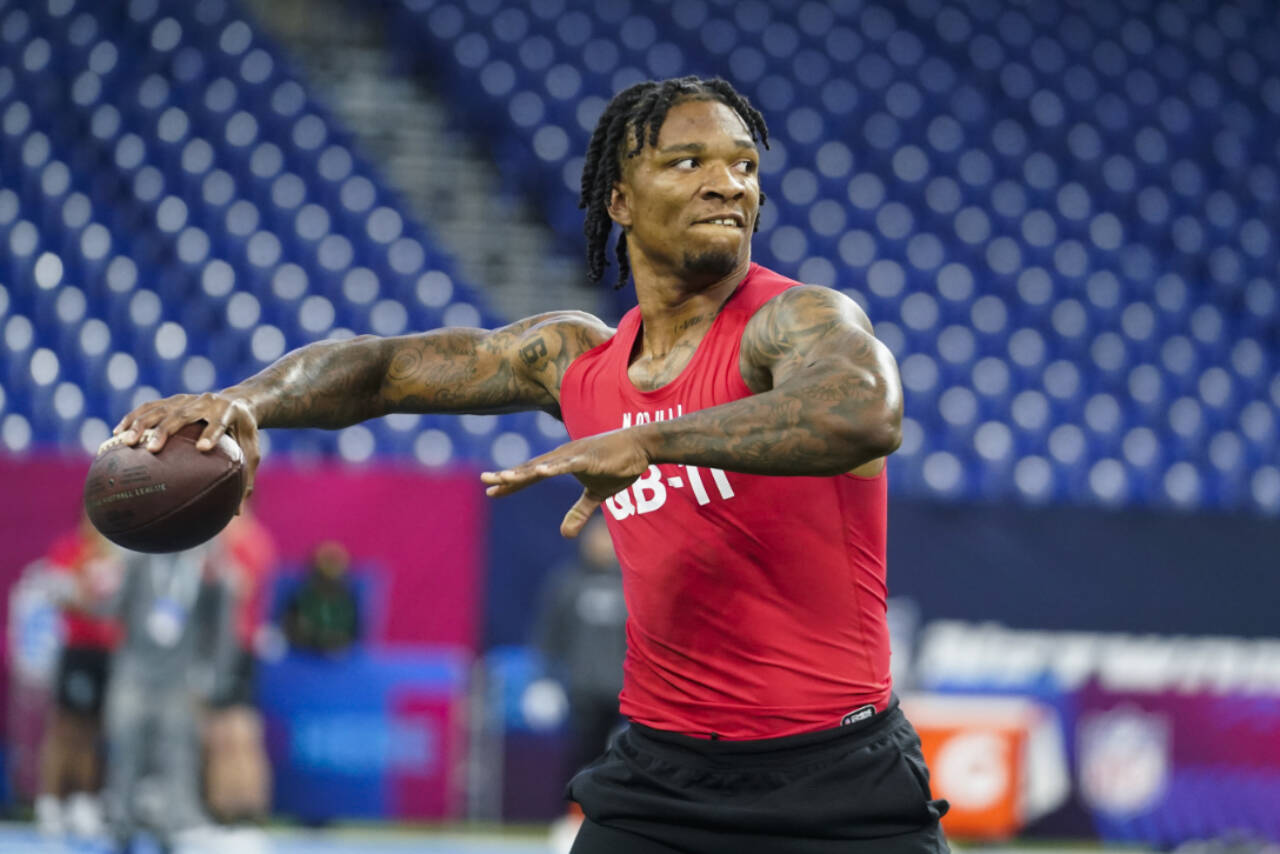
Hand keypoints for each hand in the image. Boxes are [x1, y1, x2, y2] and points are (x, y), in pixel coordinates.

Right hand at [113, 392, 261, 507]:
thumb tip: (237, 513)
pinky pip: (149, 407)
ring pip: (161, 409)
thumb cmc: (244, 433)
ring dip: (141, 424)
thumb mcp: (251, 452)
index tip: (202, 448)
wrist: (239, 401)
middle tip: (152, 450)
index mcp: (228, 412)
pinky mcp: (173, 400)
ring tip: (125, 441)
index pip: (220, 423)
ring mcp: (187, 399)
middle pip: (183, 414)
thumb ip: (245, 477)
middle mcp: (206, 402)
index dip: (211, 433)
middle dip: (165, 430)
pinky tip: (117, 434)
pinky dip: (133, 418)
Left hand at [480, 428, 650, 537]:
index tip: (491, 491)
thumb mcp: (597, 495)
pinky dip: (555, 468)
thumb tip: (565, 535)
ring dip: (524, 472)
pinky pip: (570, 464)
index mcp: (562, 464)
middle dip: (508, 476)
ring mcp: (574, 456)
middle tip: (485, 480)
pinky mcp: (590, 458)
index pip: (531, 475)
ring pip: (544, 466)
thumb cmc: (617, 465)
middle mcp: (562, 458)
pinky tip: (541, 471)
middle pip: (531, 469)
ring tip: (504, 478)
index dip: (512, 483)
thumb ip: (579, 512)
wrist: (640, 446)